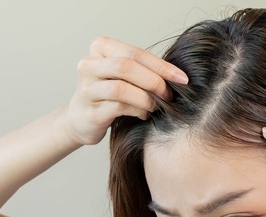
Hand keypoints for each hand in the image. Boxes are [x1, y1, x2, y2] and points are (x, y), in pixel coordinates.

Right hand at [62, 36, 187, 145]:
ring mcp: (86, 88)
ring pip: (121, 88)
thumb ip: (143, 69)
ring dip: (146, 98)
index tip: (182, 78)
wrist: (82, 119)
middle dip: (154, 81)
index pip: (134, 52)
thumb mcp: (123, 74)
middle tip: (170, 94)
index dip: (161, 66)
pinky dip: (137, 111)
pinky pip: (118, 108)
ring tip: (157, 106)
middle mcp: (89, 65)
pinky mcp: (89, 111)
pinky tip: (144, 114)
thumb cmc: (109, 93)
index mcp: (100, 48)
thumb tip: (178, 76)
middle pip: (126, 66)